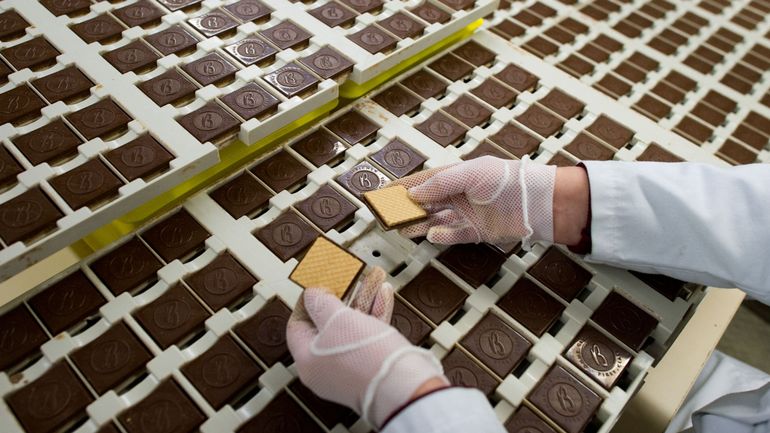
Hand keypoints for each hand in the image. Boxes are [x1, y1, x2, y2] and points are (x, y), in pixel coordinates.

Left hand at [286, 267, 447, 427]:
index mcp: (308, 360)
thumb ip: (321, 303)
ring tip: (373, 279)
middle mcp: (326, 367)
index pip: (298, 327)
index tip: (318, 287)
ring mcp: (350, 368)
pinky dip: (375, 314)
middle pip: (328, 324)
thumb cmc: (364, 357)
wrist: (402, 386)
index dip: (307, 303)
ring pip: (352, 328)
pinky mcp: (372, 367)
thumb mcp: (336, 319)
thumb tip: (312, 295)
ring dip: (363, 300)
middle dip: (343, 297)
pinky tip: (383, 295)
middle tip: (348, 279)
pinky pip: (369, 336)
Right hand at [392, 156, 555, 247]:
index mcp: (455, 176)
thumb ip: (440, 184)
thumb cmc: (507, 180)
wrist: (538, 203)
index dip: (401, 187)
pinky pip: (452, 236)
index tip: (382, 193)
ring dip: (418, 224)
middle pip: (424, 203)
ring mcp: (466, 214)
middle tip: (387, 216)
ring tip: (402, 228)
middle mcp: (458, 195)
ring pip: (434, 220)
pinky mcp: (476, 232)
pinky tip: (432, 235)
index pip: (422, 181)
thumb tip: (413, 194)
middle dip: (405, 209)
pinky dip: (441, 236)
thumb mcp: (470, 174)